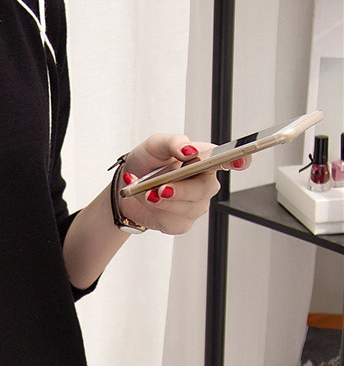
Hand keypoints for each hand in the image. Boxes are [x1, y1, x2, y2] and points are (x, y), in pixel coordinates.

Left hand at [118, 133, 250, 234]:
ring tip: (145, 191)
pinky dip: (154, 210)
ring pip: (186, 208)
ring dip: (161, 201)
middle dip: (181, 190)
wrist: (126, 186)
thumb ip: (172, 142)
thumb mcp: (155, 145)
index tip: (239, 162)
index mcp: (204, 160)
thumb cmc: (147, 163)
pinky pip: (173, 221)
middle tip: (162, 188)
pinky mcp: (181, 222)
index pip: (229, 160)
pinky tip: (146, 200)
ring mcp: (195, 205)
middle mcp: (204, 184)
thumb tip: (187, 149)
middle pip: (203, 189)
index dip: (239, 160)